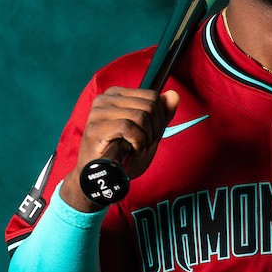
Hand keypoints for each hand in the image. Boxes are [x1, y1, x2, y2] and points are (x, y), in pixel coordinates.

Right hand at [61, 87, 178, 210]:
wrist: (101, 177)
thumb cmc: (123, 155)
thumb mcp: (148, 133)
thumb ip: (162, 114)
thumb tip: (175, 95)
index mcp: (116, 94)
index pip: (152, 96)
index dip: (159, 119)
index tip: (149, 135)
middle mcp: (105, 98)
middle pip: (149, 106)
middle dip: (154, 130)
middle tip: (142, 145)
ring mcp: (98, 111)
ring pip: (141, 116)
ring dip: (146, 139)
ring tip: (136, 149)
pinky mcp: (96, 127)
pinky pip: (129, 128)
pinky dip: (138, 143)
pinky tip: (131, 152)